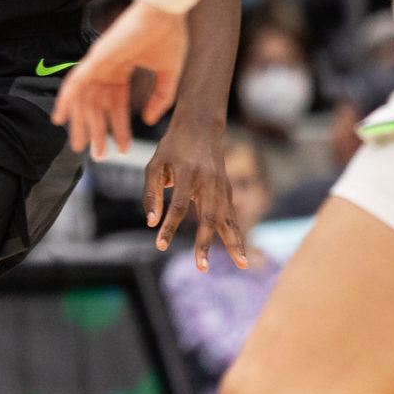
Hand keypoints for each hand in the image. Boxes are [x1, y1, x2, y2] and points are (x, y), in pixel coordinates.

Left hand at [52, 0, 186, 156]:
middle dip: (96, 130)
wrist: (166, 12)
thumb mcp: (169, 75)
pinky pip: (74, 82)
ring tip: (79, 145)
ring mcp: (99, 63)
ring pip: (83, 99)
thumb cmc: (169, 37)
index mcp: (123, 70)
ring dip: (79, 122)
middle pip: (96, 105)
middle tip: (96, 154)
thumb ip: (160, 98)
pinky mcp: (95, 59)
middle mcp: (108, 69)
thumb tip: (148, 121)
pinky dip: (65, 100)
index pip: (117, 105)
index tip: (121, 149)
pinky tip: (60, 118)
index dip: (119, 127)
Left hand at [146, 110, 248, 269]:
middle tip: (201, 267)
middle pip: (209, 217)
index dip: (169, 226)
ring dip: (235, 242)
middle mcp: (209, 181)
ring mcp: (222, 186)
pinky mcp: (227, 190)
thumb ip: (151, 194)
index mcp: (188, 173)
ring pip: (228, 218)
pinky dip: (237, 234)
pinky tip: (241, 253)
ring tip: (243, 265)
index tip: (159, 245)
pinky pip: (232, 215)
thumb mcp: (154, 165)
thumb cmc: (172, 148)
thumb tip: (151, 222)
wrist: (201, 126)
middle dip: (205, 243)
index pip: (178, 206)